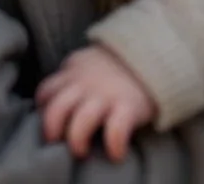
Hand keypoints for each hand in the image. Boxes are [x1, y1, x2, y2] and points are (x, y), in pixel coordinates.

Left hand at [36, 45, 156, 160]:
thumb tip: (55, 99)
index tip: (56, 121)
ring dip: (78, 141)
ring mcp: (106, 95)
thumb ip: (73, 75)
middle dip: (53, 131)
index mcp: (74, 69)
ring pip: (80, 123)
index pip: (47, 91)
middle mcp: (86, 83)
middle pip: (55, 110)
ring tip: (83, 151)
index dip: (45, 110)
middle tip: (61, 142)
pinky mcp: (128, 106)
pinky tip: (117, 153)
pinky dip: (115, 145)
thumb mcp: (91, 60)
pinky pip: (115, 131)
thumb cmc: (120, 65)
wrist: (157, 50)